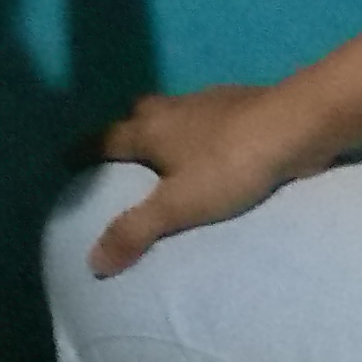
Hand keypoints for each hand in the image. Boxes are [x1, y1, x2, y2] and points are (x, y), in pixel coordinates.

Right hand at [85, 82, 312, 276]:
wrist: (296, 123)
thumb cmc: (230, 164)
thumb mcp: (178, 206)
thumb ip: (135, 231)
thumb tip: (91, 261)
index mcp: (152, 129)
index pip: (106, 138)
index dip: (84, 149)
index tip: (66, 158)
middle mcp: (175, 109)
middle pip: (140, 112)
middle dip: (127, 128)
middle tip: (121, 150)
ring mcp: (211, 101)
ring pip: (176, 111)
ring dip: (166, 127)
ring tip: (168, 152)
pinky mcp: (243, 104)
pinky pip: (208, 115)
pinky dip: (201, 129)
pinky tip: (214, 146)